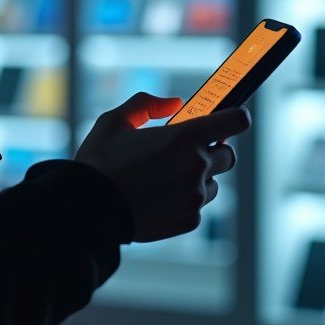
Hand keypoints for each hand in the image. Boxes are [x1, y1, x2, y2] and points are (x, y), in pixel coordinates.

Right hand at [76, 93, 250, 242]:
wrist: (88, 210)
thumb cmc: (99, 162)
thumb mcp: (115, 121)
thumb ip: (146, 105)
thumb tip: (174, 104)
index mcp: (184, 136)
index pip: (236, 121)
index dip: (235, 117)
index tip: (228, 119)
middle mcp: (197, 166)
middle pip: (228, 155)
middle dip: (212, 150)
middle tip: (185, 152)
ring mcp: (195, 196)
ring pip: (212, 183)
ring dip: (199, 178)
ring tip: (165, 179)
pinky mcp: (190, 221)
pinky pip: (197, 206)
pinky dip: (185, 201)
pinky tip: (158, 198)